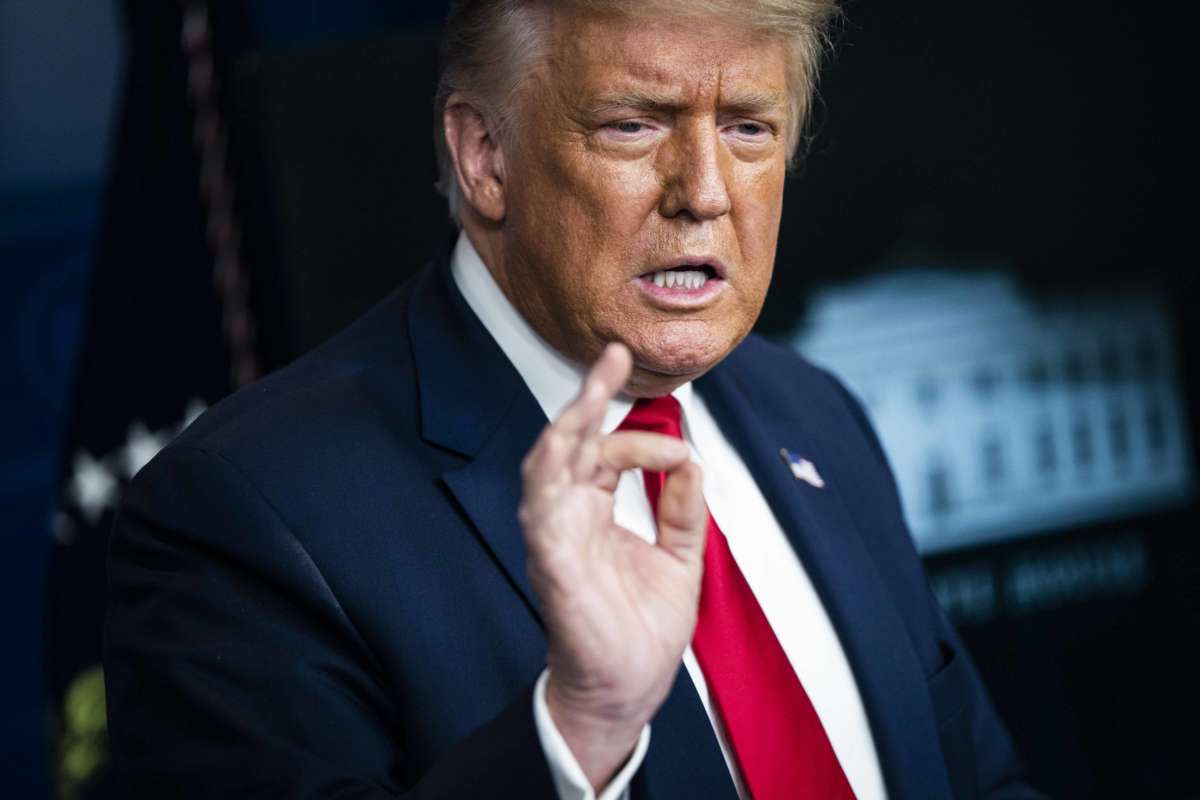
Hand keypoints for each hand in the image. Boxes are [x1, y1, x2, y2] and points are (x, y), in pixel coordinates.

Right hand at [519, 343, 707, 789]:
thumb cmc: (642, 630)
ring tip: (588, 391)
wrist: (628, 691)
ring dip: (565, 428)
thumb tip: (693, 463)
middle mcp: (569, 519)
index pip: (603, 452)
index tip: (681, 450)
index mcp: (594, 513)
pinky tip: (563, 450)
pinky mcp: (553, 568)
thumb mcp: (680, 560)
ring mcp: (556, 541)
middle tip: (610, 355)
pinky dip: (550, 483)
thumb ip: (684, 512)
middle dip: (586, 397)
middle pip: (566, 445)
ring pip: (544, 470)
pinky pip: (541, 518)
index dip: (640, 438)